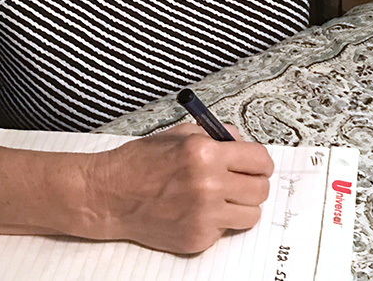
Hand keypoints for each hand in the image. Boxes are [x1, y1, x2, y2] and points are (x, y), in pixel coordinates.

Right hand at [84, 124, 272, 253]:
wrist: (110, 195)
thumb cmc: (138, 163)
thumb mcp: (178, 135)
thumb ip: (214, 136)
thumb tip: (241, 142)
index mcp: (205, 153)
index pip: (259, 160)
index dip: (261, 162)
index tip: (258, 165)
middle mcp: (208, 185)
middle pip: (261, 190)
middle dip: (255, 183)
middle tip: (242, 181)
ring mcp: (204, 215)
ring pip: (251, 215)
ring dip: (241, 205)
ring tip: (220, 197)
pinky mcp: (198, 238)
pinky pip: (225, 230)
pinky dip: (217, 221)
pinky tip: (196, 210)